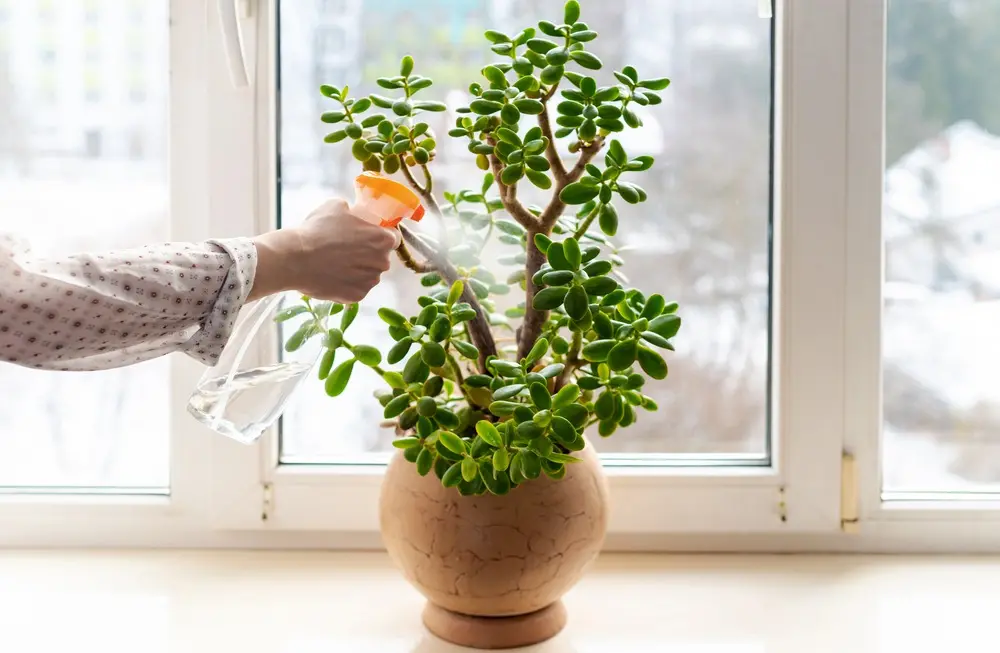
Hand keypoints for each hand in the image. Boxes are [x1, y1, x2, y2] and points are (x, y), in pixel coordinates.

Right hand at [250, 199, 399, 302]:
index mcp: (383, 239)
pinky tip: (332, 275)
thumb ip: (354, 211)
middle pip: (380, 257)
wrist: (296, 258)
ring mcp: (370, 282)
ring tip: (336, 263)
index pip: (392, 237)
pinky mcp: (357, 297)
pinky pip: (356, 288)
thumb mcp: (337, 206)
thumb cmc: (317, 230)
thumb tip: (354, 214)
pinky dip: (347, 283)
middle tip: (346, 249)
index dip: (379, 235)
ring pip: (369, 274)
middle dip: (368, 253)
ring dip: (358, 269)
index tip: (367, 235)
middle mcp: (383, 263)